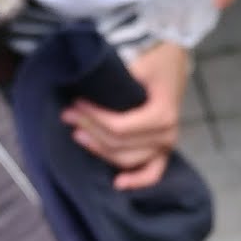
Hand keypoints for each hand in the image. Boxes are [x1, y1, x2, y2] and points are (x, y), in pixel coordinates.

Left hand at [60, 40, 189, 190]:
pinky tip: (117, 183)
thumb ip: (116, 81)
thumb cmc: (156, 59)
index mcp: (162, 115)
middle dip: (90, 130)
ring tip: (78, 135)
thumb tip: (85, 89)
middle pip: (119, 144)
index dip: (93, 119)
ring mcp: (165, 145)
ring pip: (126, 159)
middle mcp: (166, 135)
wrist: (173, 58)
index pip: (119, 127)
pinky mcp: (162, 149)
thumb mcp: (138, 63)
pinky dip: (137, 180)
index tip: (74, 104)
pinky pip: (152, 173)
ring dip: (101, 150)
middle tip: (68, 115)